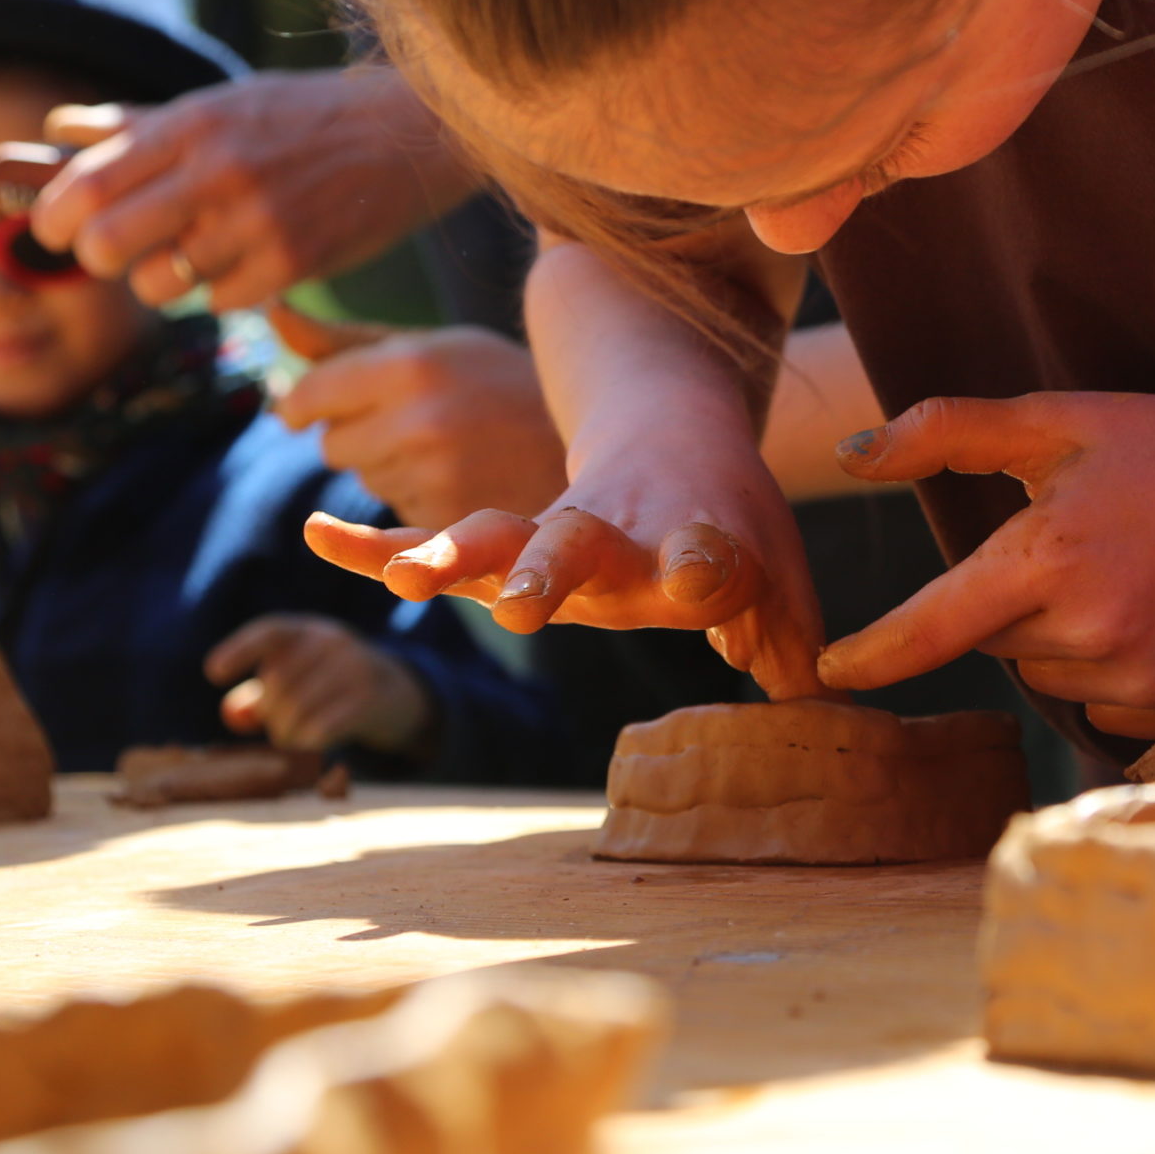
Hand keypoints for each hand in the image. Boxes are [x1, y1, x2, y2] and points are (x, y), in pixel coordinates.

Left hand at [28, 66, 476, 309]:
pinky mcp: (294, 264)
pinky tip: (244, 262)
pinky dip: (220, 290)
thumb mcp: (225, 103)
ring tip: (187, 257)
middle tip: (115, 251)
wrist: (411, 134)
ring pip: (159, 284)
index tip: (59, 227)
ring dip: (161, 279)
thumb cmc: (309, 115)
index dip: (53, 217)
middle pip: (105, 244)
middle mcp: (218, 173)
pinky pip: (218, 301)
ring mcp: (257, 222)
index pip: (85, 184)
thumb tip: (56, 129)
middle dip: (97, 257)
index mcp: (193, 125)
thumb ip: (139, 124)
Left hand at [204, 613, 432, 755]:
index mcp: (308, 630)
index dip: (239, 649)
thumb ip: (259, 697)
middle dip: (271, 716)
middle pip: (278, 683)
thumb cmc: (330, 688)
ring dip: (286, 734)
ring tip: (293, 740)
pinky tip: (312, 745)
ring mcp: (354, 666)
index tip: (213, 673)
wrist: (396, 693)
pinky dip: (308, 743)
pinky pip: (321, 728)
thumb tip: (234, 716)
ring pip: (297, 709)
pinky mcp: (368, 698)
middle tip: (279, 731)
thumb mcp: (297, 681)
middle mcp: (332, 641)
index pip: (269, 632)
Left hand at [270, 300, 566, 526]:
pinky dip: (418, 498)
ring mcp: (436, 476)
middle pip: (333, 444)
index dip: (301, 404)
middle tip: (413, 419)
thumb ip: (342, 341)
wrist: (590, 441)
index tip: (300, 410)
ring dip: (388, 467)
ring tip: (451, 446)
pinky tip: (464, 478)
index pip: (313, 395)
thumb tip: (269, 312)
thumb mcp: (431, 347)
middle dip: (356, 433)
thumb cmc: (498, 383)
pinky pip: (396, 513)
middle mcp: (419, 421)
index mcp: (410, 364)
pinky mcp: (452, 522)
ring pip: (365, 479)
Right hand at [304, 425, 826, 699]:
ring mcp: (555, 536)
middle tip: (521, 605)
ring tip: (408, 577)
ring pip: (500, 537)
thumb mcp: (781, 586)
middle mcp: (620, 538)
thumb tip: (837, 724)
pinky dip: (375, 544)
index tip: (701, 573)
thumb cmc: (731, 531)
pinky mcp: (505, 542)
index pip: (706, 555)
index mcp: (698, 547)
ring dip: (453, 555)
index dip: (707, 565)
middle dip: (550, 572)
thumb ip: (799, 652)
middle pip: (581, 546)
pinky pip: (431, 538)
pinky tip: (318, 534)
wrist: (673, 429)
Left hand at [815, 392, 1154, 739]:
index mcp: (1048, 559)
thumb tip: (851, 452)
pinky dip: (1113, 675)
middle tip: (1076, 549)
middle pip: (995, 643)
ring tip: (1123, 580)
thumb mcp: (1057, 419)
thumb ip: (947, 431)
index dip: (874, 654)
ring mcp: (1143, 680)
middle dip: (1013, 602)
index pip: (932, 628)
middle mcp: (1092, 633)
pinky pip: (1106, 711)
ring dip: (1062, 641)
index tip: (831, 672)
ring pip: (1049, 679)